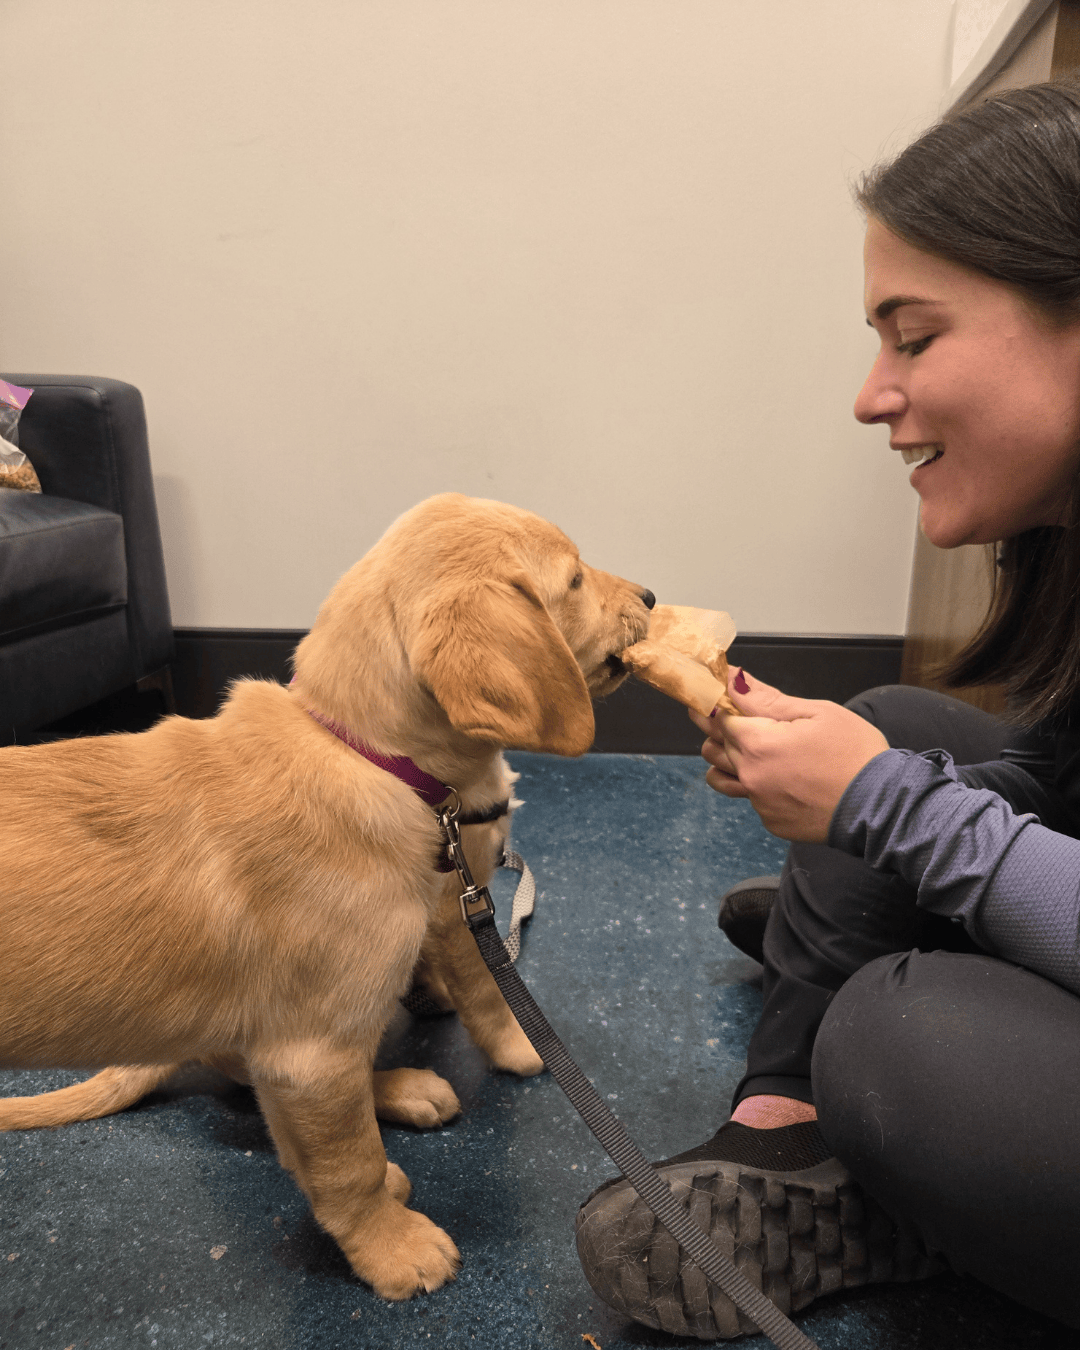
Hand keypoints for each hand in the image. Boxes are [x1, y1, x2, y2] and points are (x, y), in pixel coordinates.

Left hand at [689, 670, 888, 841]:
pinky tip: (780, 776)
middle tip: (744, 717)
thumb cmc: (854, 753)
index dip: (720, 703)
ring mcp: (759, 802)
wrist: (881, 805)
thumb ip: (766, 698)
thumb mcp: (815, 712)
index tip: (721, 695)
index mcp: (758, 744)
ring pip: (721, 775)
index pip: (718, 717)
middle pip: (715, 745)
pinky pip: (749, 797)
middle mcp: (751, 776)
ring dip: (726, 759)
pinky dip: (755, 784)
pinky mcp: (771, 821)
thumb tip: (733, 679)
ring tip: (753, 748)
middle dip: (722, 728)